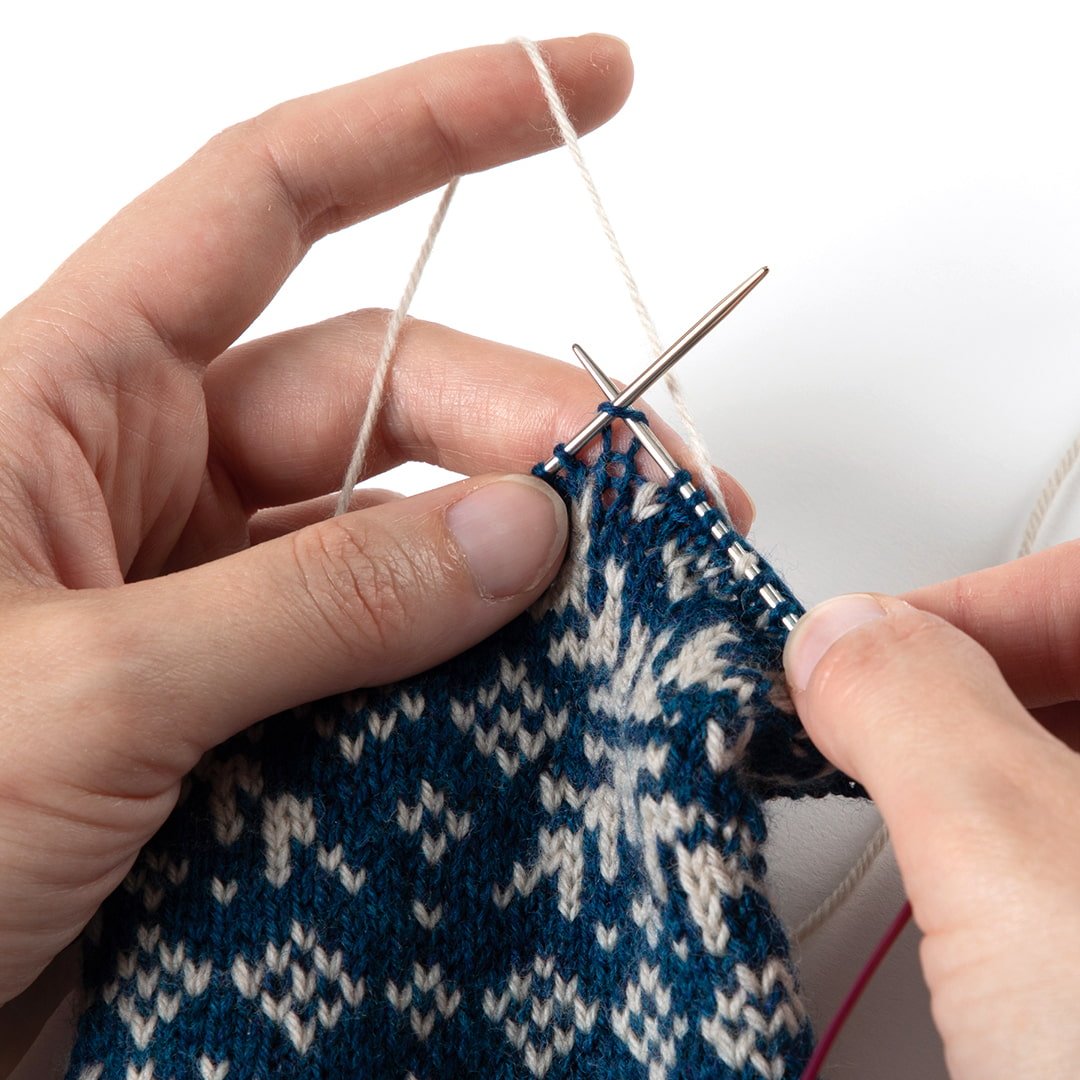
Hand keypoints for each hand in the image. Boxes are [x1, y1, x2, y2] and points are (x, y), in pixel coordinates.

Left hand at [0, 33, 755, 1012]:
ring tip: (622, 605)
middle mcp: (152, 481)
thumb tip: (514, 534)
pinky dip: (474, 674)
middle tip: (650, 492)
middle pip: (387, 394)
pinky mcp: (254, 706)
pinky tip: (543, 695)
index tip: (585, 84)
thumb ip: (308, 606)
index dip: (434, 125)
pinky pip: (395, 657)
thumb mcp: (85, 690)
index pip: (273, 196)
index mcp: (69, 397)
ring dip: (517, 567)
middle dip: (531, 427)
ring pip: (406, 537)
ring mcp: (215, 598)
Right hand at [783, 546, 1079, 1078]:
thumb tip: (837, 639)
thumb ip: (916, 711)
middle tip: (860, 711)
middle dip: (963, 679)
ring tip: (890, 788)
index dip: (976, 599)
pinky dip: (998, 836)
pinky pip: (1063, 851)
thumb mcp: (1028, 873)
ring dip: (974, 758)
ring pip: (1070, 764)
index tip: (865, 644)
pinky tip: (955, 877)